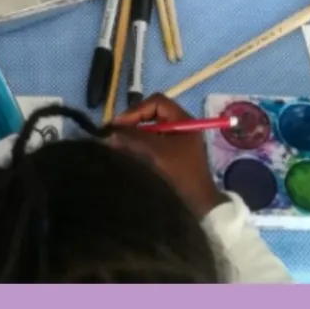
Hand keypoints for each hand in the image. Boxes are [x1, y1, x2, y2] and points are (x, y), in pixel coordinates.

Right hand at [110, 94, 223, 218]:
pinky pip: (153, 142)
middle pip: (153, 114)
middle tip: (116, 133)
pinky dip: (140, 145)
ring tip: (118, 143)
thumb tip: (110, 132)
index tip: (119, 124)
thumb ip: (134, 138)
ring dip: (135, 134)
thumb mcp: (156, 153)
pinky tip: (129, 153)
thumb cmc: (180, 174)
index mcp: (184, 120)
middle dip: (133, 122)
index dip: (136, 110)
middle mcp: (182, 127)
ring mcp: (178, 141)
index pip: (157, 102)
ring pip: (151, 129)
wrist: (199, 206)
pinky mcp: (173, 155)